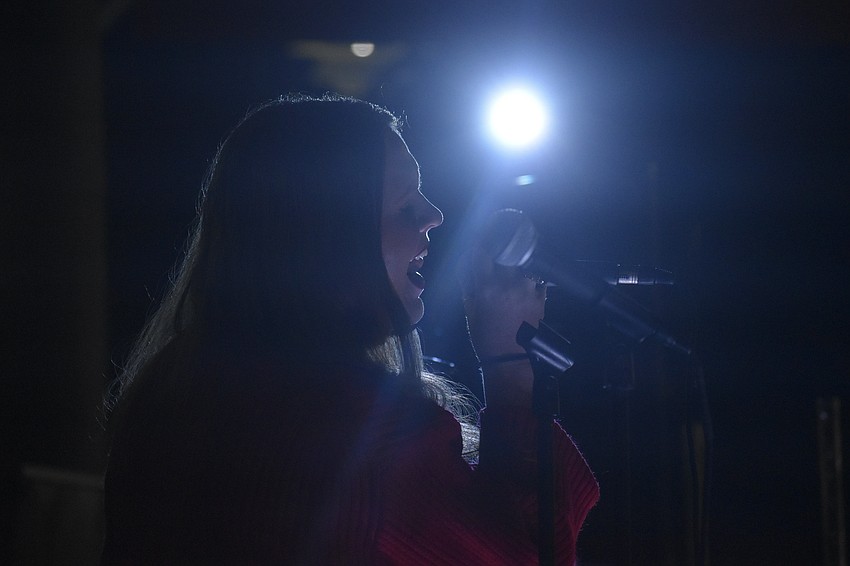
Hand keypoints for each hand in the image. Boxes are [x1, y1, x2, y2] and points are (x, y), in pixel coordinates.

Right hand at [458, 246, 545, 406]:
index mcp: (486, 287)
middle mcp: (508, 284)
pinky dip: (531, 276)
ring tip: (513, 264)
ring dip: (518, 262)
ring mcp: (527, 289)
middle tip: (500, 246)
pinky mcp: (541, 297)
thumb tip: (467, 263)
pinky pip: (537, 278)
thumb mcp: (469, 310)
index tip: (481, 238)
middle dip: (502, 247)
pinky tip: (524, 280)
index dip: (480, 241)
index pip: (482, 252)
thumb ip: (468, 284)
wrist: (509, 359)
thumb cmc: (485, 337)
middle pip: (507, 251)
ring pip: (524, 263)